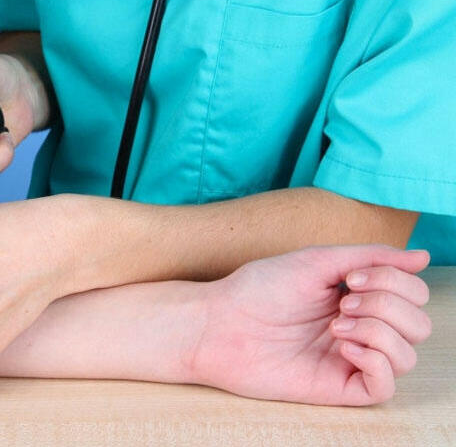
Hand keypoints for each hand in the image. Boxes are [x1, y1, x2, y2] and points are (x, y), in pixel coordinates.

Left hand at [189, 245, 431, 405]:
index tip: (351, 278)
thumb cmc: (259, 288)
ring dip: (379, 331)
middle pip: (419, 324)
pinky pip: (385, 386)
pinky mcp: (337, 387)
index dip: (394, 281)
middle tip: (343, 302)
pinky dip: (376, 361)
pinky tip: (343, 347)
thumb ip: (370, 256)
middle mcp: (360, 328)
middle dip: (388, 305)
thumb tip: (423, 256)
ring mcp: (350, 359)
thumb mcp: (316, 261)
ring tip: (335, 325)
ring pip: (408, 355)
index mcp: (357, 296)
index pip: (413, 293)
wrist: (220, 322)